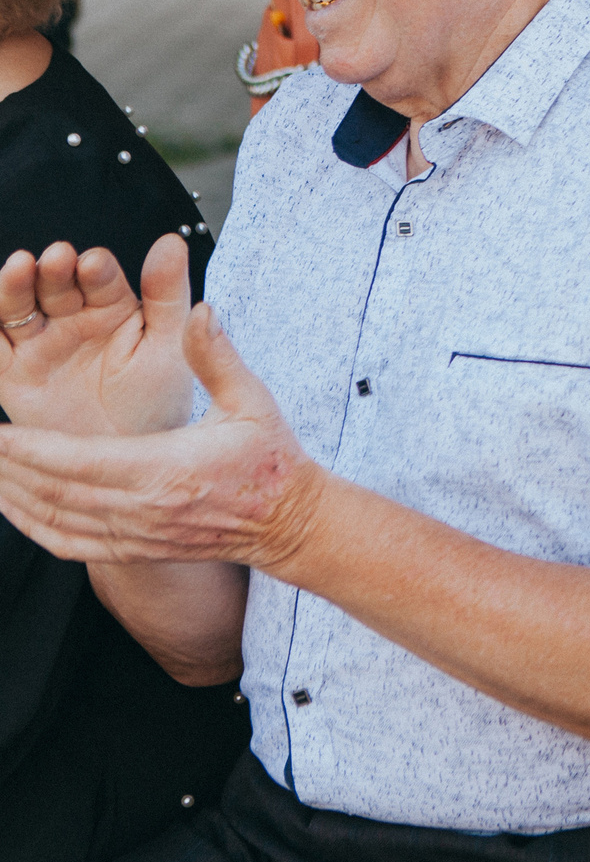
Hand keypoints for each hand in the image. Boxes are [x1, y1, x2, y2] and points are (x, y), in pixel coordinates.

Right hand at [0, 236, 194, 438]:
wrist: (128, 460)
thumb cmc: (156, 401)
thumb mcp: (167, 344)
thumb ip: (168, 294)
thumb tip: (171, 243)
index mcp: (113, 306)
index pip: (99, 277)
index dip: (94, 268)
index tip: (93, 262)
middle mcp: (72, 318)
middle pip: (53, 284)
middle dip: (52, 270)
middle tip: (56, 259)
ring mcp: (39, 344)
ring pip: (17, 308)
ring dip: (14, 287)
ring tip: (17, 269)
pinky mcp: (11, 373)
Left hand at [0, 306, 325, 571]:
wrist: (289, 521)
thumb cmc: (270, 460)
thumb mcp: (251, 399)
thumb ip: (216, 356)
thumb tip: (199, 313)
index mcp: (166, 468)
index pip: (77, 461)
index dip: (28, 448)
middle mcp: (143, 507)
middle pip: (53, 491)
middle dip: (7, 467)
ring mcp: (136, 533)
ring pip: (53, 519)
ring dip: (11, 495)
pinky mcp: (135, 548)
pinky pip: (68, 544)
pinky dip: (31, 526)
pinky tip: (12, 509)